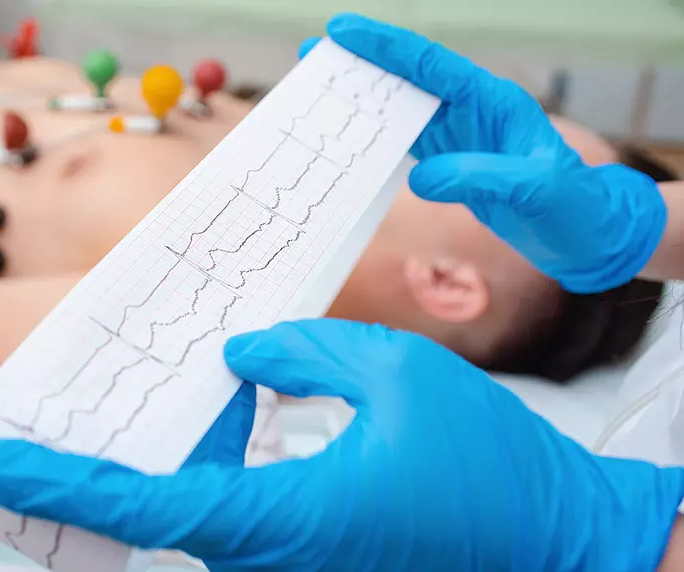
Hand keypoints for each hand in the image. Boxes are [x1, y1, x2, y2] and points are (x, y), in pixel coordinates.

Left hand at [0, 319, 683, 571]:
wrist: (558, 540)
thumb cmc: (488, 468)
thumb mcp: (395, 374)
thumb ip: (304, 351)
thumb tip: (245, 355)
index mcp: (284, 521)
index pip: (145, 506)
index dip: (62, 482)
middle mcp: (275, 560)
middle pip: (155, 518)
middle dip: (95, 473)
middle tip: (47, 422)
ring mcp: (294, 566)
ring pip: (196, 519)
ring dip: (156, 468)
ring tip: (126, 405)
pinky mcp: (314, 559)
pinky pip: (237, 521)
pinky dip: (207, 475)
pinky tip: (213, 422)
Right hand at [302, 14, 666, 293]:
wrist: (585, 236)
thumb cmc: (570, 209)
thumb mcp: (533, 191)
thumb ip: (480, 178)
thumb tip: (423, 177)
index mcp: (492, 102)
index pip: (431, 65)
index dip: (386, 47)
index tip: (343, 31)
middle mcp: (473, 111)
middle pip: (409, 77)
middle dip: (362, 64)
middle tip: (315, 55)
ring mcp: (461, 134)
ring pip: (403, 106)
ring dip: (364, 98)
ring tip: (322, 91)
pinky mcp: (453, 160)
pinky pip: (407, 140)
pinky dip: (377, 135)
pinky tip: (351, 136)